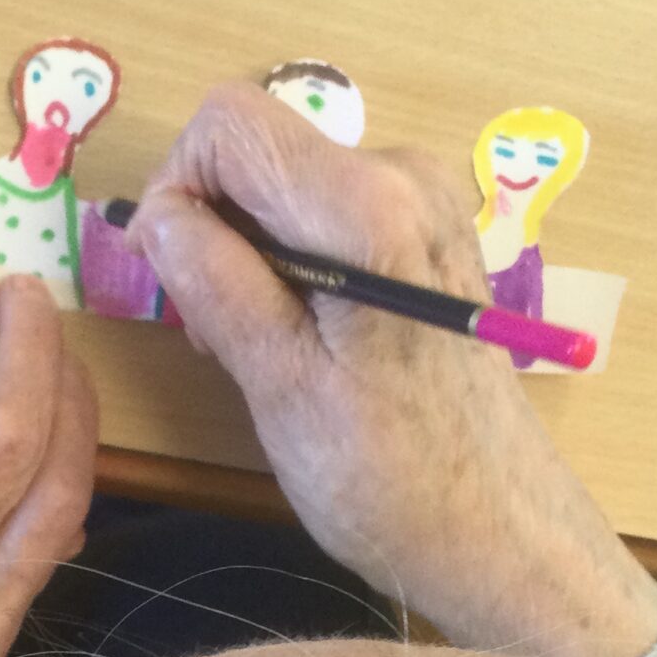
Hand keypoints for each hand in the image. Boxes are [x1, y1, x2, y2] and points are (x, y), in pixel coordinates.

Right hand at [129, 84, 656, 656]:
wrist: (499, 532)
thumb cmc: (388, 476)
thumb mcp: (277, 384)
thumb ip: (213, 281)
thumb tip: (158, 214)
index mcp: (365, 205)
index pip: (228, 124)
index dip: (179, 189)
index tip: (180, 277)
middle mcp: (403, 176)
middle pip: (257, 153)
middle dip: (213, 231)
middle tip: (221, 337)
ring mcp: (423, 202)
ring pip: (284, 188)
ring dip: (249, 257)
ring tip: (264, 354)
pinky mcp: (427, 234)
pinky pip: (325, 216)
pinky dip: (293, 266)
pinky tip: (306, 343)